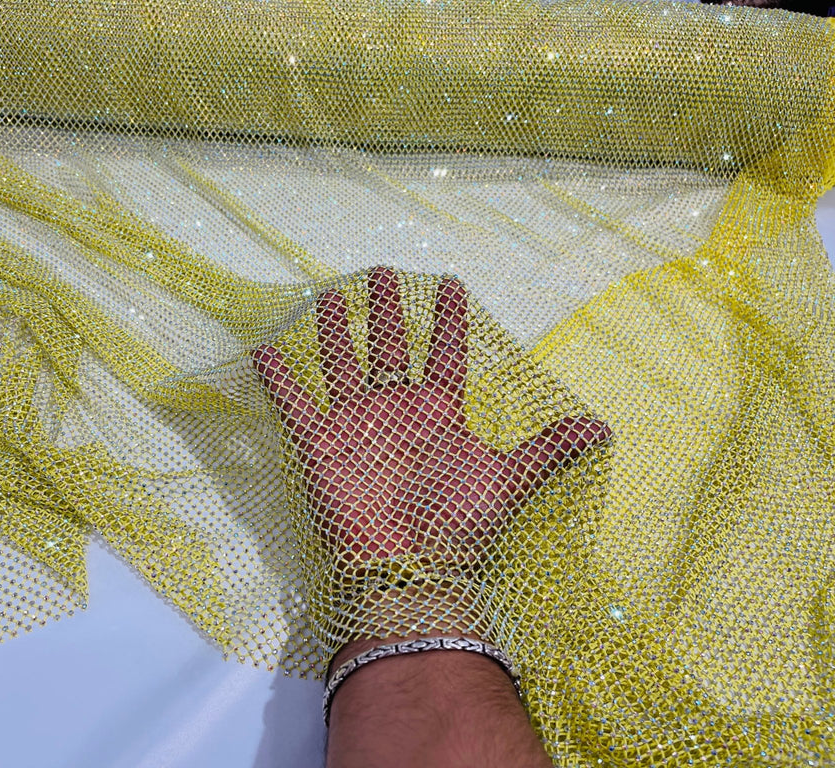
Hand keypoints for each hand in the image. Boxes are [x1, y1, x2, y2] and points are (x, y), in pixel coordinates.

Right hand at [253, 267, 609, 567]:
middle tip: (383, 273)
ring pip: (342, 365)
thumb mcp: (509, 482)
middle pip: (389, 348)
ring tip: (327, 295)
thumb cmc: (459, 524)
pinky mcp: (321, 445)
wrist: (409, 568)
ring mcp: (356, 425)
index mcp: (439, 411)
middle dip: (386, 312)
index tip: (453, 283)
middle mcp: (396, 410)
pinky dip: (280, 380)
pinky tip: (266, 350)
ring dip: (334, 332)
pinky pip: (296, 405)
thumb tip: (602, 427)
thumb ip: (547, 451)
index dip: (449, 320)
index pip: (445, 353)